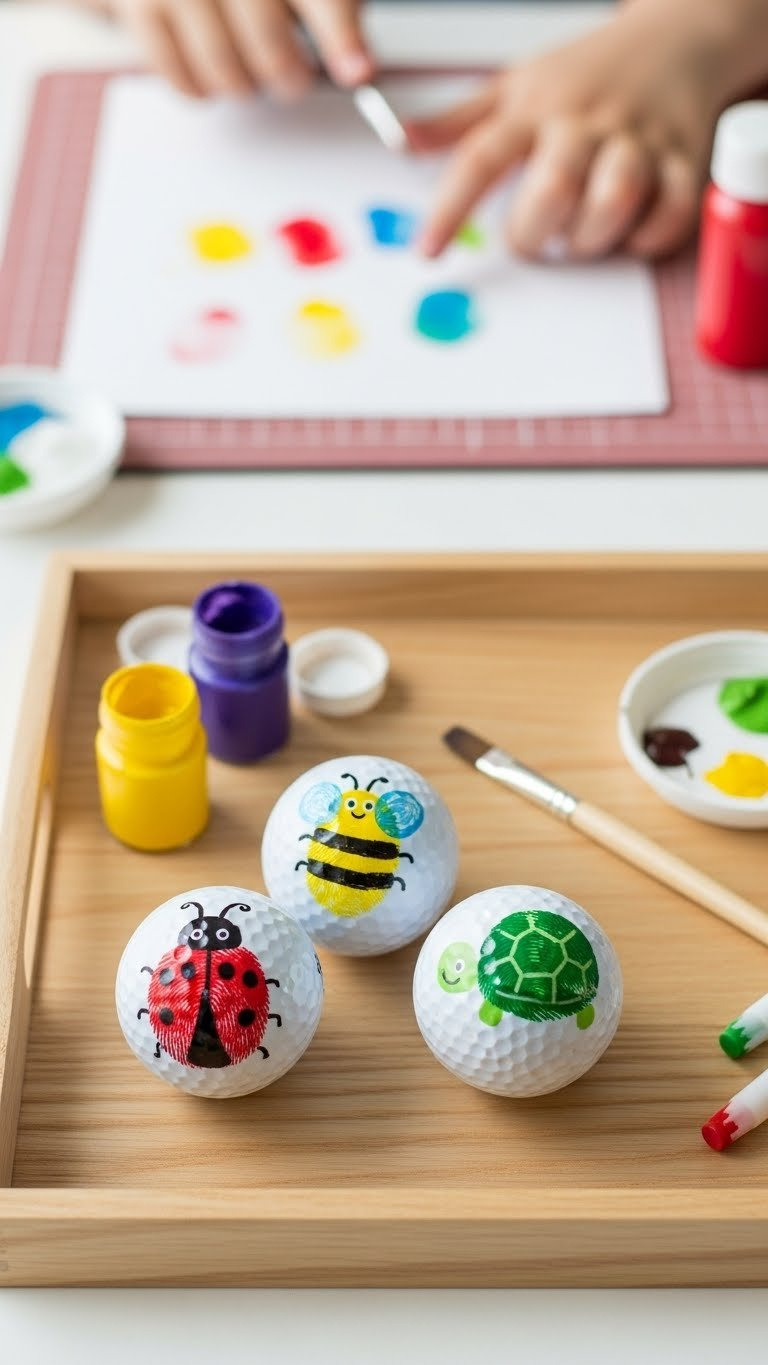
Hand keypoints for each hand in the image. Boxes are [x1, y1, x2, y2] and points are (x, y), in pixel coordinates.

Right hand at [107, 0, 372, 98]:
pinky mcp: (140, 5)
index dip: (340, 35)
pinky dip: (198, 87)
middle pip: (266, 37)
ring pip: (221, 63)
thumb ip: (328, 11)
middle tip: (293, 81)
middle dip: (287, 75)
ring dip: (242, 86)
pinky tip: (210, 78)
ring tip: (247, 76)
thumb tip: (357, 66)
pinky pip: (174, 68)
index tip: (357, 71)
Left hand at [412, 3, 725, 260]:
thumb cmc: (588, 74)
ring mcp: (638, 140)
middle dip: (535, 231)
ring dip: (590, 237)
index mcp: (536, 108)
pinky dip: (644, 239)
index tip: (428, 251)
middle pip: (553, 187)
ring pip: (612, 200)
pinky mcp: (685, 161)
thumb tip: (401, 141)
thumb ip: (460, 123)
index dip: (450, 209)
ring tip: (580, 234)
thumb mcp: (518, 87)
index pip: (481, 158)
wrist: (678, 36)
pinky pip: (667, 215)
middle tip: (533, 238)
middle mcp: (585, 122)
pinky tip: (628, 232)